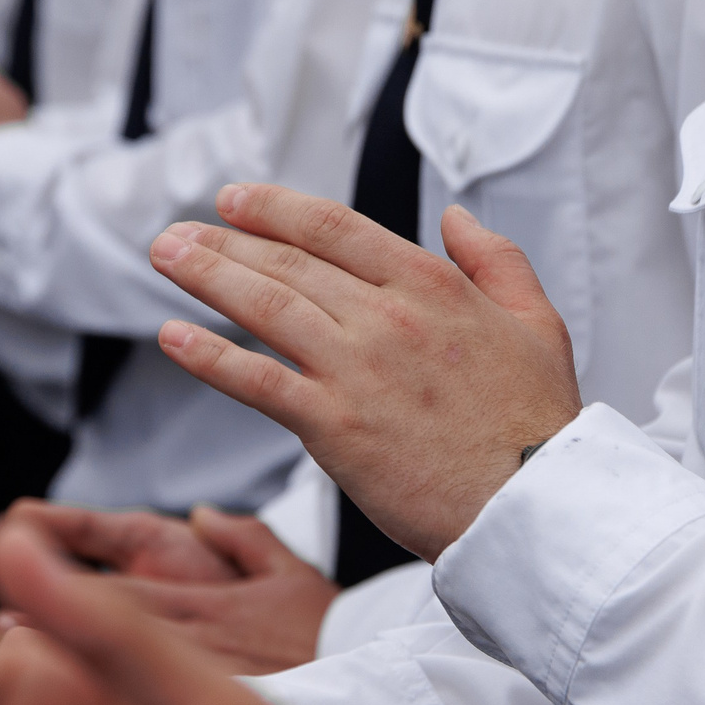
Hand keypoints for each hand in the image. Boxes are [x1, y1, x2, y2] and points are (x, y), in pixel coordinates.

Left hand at [149, 188, 582, 561]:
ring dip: (207, 278)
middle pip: (289, 263)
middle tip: (178, 234)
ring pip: (266, 308)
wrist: (531, 502)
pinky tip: (175, 338)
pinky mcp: (335, 427)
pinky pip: (258, 382)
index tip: (237, 201)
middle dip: (223, 241)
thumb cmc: (537, 424)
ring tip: (167, 259)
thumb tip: (459, 218)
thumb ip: (498, 259)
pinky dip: (210, 357)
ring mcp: (357, 370)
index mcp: (433, 286)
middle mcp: (387, 318)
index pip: (336, 228)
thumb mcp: (538, 322)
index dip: (276, 209)